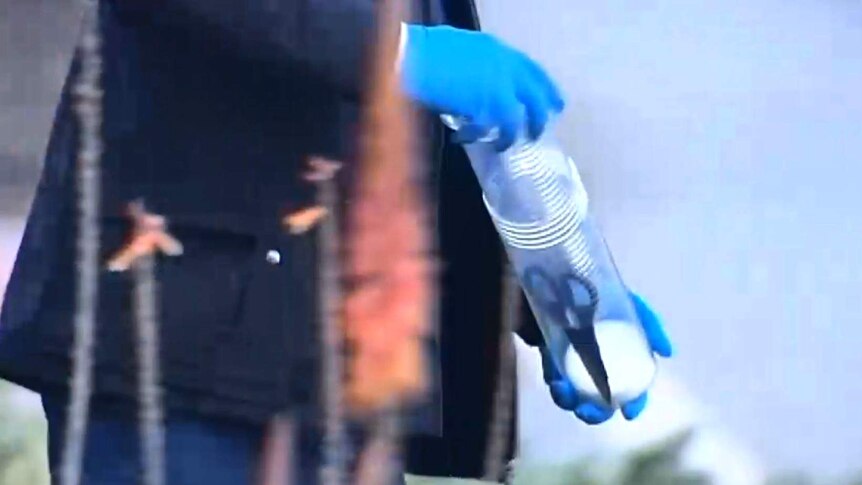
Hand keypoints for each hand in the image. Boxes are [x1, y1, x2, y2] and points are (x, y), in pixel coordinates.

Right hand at [400, 24, 564, 150]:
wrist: (409, 56)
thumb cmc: (425, 51)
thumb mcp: (460, 49)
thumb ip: (477, 65)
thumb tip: (479, 84)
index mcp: (497, 49)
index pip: (533, 71)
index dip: (545, 89)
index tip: (555, 104)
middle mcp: (503, 66)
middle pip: (535, 97)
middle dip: (539, 118)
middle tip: (536, 134)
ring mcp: (494, 86)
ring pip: (515, 118)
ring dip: (509, 135)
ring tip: (501, 145)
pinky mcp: (480, 105)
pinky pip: (487, 128)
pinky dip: (475, 136)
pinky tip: (464, 139)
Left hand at [540, 291, 672, 424]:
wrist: (548, 269)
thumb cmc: (592, 281)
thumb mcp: (625, 300)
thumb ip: (648, 323)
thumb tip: (667, 352)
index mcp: (619, 348)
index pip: (632, 384)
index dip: (635, 402)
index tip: (629, 413)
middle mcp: (596, 356)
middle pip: (600, 396)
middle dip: (597, 412)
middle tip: (588, 411)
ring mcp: (570, 356)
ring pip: (573, 392)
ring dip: (569, 401)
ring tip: (564, 392)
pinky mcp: (546, 352)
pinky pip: (552, 376)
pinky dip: (554, 383)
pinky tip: (554, 381)